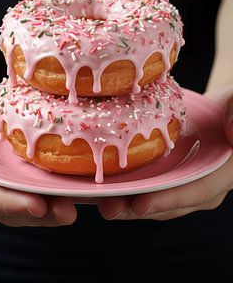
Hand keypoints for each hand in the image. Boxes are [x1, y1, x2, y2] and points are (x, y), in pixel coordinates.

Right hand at [0, 84, 76, 226]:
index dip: (7, 203)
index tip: (36, 206)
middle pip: (9, 206)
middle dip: (39, 212)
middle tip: (67, 212)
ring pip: (26, 199)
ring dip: (54, 204)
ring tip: (81, 204)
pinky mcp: (14, 172)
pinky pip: (36, 183)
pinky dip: (57, 186)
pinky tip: (79, 184)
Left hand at [98, 86, 232, 220]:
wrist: (223, 109)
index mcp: (222, 172)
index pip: (197, 191)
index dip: (168, 200)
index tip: (140, 204)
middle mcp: (201, 182)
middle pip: (168, 202)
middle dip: (137, 208)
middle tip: (108, 208)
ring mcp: (182, 179)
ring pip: (154, 196)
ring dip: (126, 202)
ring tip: (98, 201)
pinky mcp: (167, 172)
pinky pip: (147, 183)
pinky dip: (126, 186)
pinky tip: (104, 183)